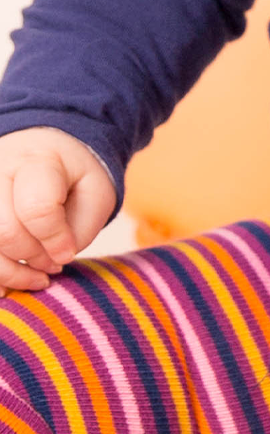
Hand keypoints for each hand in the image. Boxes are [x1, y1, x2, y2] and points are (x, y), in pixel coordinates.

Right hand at [0, 127, 117, 291]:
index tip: (69, 253)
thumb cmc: (74, 176)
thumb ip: (81, 229)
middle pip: (4, 230)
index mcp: (38, 160)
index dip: (55, 240)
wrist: (45, 149)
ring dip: (11, 273)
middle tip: (55, 264)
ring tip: (37, 277)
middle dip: (33, 257)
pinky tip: (10, 283)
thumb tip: (55, 260)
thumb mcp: (96, 193)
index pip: (37, 208)